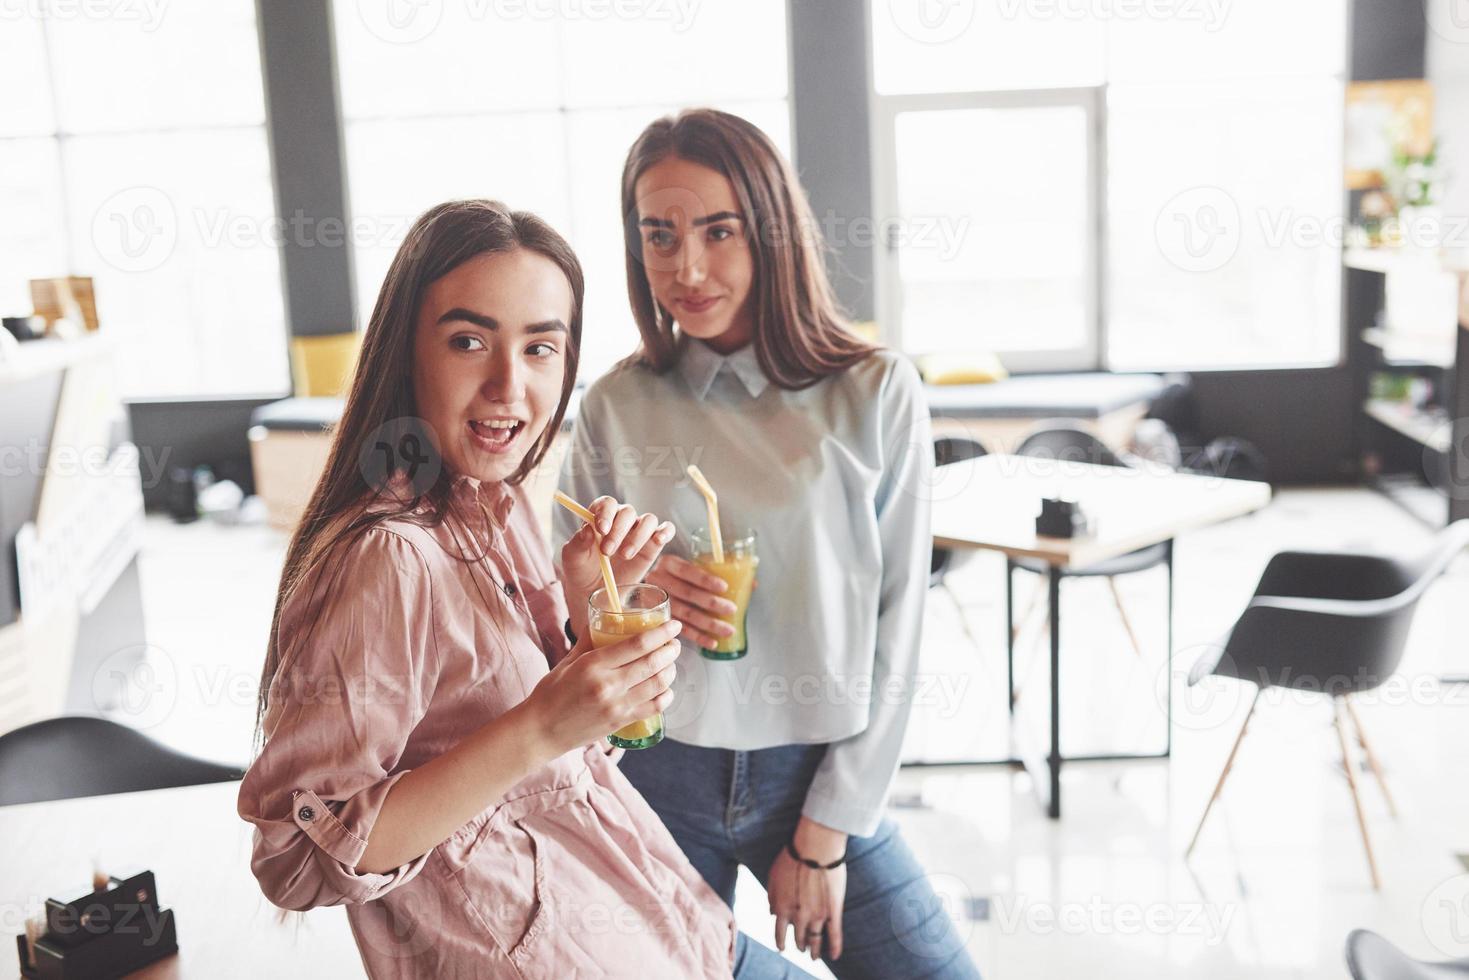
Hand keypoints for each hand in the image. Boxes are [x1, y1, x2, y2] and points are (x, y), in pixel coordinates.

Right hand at [523, 620, 681, 755]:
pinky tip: (666, 690)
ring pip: (657, 685)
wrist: (541, 731)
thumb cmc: (551, 693)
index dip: (661, 633)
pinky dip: (665, 697)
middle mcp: (607, 685)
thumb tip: (604, 623)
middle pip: (652, 663)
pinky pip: (653, 708)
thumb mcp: (568, 662)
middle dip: (670, 650)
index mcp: (593, 664)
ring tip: (671, 663)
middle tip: (675, 644)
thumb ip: (589, 642)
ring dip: (670, 671)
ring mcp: (615, 706)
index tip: (674, 626)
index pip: (636, 644)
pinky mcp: (620, 722)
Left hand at [561, 496, 674, 635]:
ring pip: (648, 520)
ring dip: (638, 535)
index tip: (601, 529)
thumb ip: (578, 542)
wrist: (593, 590)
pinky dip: (665, 532)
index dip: (605, 513)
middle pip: (627, 512)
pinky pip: (666, 530)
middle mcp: (621, 520)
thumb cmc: (581, 569)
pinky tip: (659, 540)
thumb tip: (587, 529)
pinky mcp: (653, 544)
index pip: (606, 504)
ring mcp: (639, 531)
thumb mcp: (572, 558)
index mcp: (600, 517)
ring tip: (626, 555)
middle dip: (618, 531)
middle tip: (607, 551)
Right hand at [645, 555, 738, 649]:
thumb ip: (719, 572)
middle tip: (732, 609)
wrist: (651, 590)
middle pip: (688, 593)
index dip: (706, 579)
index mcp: (669, 563)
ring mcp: (657, 602)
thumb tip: (752, 584)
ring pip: (685, 614)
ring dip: (709, 623)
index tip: (724, 587)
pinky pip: (680, 630)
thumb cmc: (682, 576)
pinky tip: (712, 642)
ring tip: (728, 630)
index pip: (688, 570)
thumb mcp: (694, 567)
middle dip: (712, 603)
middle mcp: (659, 581)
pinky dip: (698, 637)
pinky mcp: (659, 620)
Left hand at [768, 817, 847, 961]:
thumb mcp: (773, 877)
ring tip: (815, 956)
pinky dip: (835, 947)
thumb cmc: (792, 858)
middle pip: (798, 938)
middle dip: (799, 945)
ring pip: (815, 940)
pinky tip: (835, 956)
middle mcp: (797, 916)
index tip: (783, 947)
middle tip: (802, 948)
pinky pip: (835, 934)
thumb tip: (771, 912)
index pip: (779, 933)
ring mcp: (816, 916)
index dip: (781, 942)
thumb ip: (772, 897)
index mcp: (781, 908)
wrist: (814, 848)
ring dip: (814, 950)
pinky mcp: (833, 911)